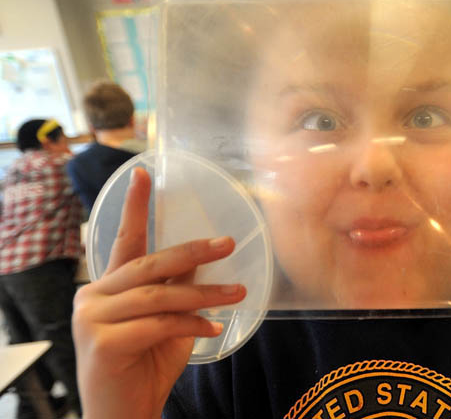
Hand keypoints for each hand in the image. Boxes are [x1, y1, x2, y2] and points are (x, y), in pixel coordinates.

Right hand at [72, 168, 245, 418]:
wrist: (124, 414)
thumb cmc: (145, 366)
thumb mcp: (168, 321)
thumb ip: (178, 289)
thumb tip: (204, 256)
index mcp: (109, 286)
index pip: (124, 240)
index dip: (135, 207)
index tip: (144, 174)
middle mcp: (94, 296)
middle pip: (150, 263)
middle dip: (193, 252)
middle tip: (229, 244)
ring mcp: (93, 319)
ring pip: (159, 295)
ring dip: (205, 293)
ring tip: (239, 293)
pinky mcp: (102, 343)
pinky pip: (158, 324)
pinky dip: (191, 324)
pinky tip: (214, 328)